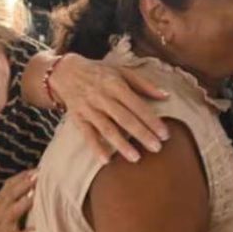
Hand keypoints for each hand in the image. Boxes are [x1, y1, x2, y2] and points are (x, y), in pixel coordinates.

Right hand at [0, 170, 36, 231]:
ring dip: (24, 203)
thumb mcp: (4, 201)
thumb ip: (17, 188)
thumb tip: (36, 172)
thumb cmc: (2, 216)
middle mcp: (2, 209)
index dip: (23, 176)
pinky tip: (36, 231)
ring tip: (35, 197)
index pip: (10, 184)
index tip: (37, 170)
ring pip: (13, 212)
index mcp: (2, 199)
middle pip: (11, 195)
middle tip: (38, 177)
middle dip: (24, 185)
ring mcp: (5, 224)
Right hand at [50, 53, 170, 162]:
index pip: (137, 105)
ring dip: (121, 144)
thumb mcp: (122, 71)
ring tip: (136, 158)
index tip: (165, 134)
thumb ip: (144, 84)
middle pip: (125, 118)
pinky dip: (96, 148)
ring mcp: (89, 109)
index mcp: (116, 84)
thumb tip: (166, 95)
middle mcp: (103, 97)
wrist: (66, 72)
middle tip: (157, 148)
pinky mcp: (78, 118)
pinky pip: (87, 135)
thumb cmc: (100, 72)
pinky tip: (106, 160)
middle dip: (142, 134)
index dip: (152, 120)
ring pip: (107, 129)